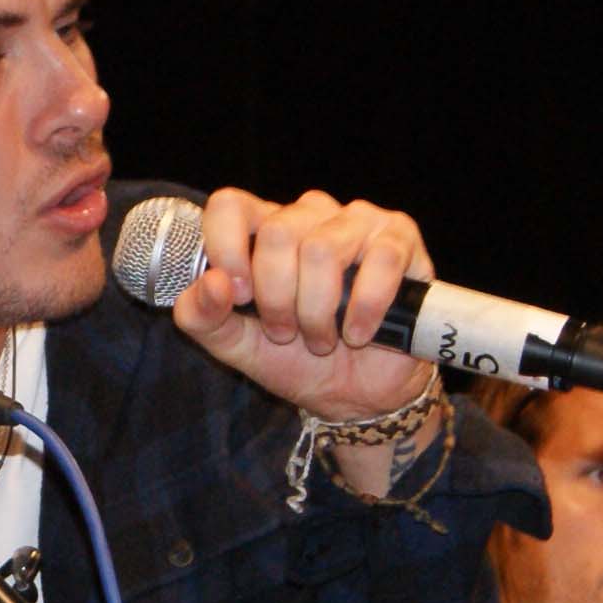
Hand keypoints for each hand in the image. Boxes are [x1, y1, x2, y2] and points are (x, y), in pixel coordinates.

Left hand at [161, 187, 441, 427]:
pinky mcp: (399, 239)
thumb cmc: (299, 361)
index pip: (231, 206)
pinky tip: (360, 333)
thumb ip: (204, 318)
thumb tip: (212, 283)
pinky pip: (379, 261)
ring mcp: (357, 222)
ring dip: (318, 312)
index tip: (239, 297)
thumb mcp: (238, 347)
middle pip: (277, 234)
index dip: (227, 249)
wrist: (359, 396)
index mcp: (263, 229)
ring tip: (324, 339)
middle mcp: (309, 215)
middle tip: (287, 333)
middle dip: (278, 299)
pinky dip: (364, 310)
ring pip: (322, 249)